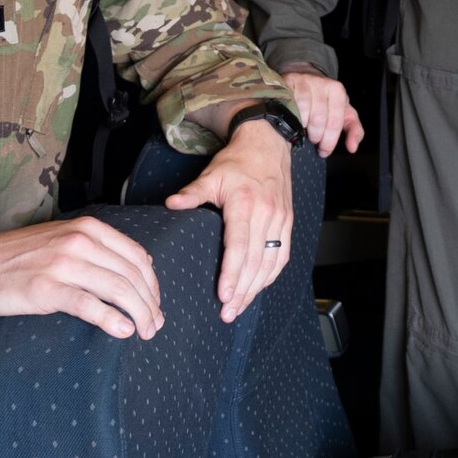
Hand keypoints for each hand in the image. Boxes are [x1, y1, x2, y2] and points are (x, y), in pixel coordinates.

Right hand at [0, 217, 163, 339]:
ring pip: (118, 290)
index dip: (152, 283)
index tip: (155, 304)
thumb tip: (140, 264)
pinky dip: (111, 320)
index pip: (136, 256)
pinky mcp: (46, 288)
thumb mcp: (63, 238)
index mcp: (88, 228)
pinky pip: (89, 305)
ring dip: (138, 314)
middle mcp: (80, 241)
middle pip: (132, 275)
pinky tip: (122, 331)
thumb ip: (98, 247)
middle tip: (154, 325)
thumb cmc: (18, 256)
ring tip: (144, 332)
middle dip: (150, 303)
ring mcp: (63, 264)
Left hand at [165, 119, 293, 321]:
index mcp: (245, 203)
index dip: (233, 273)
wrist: (267, 144)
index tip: (224, 295)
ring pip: (271, 262)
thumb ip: (192, 194)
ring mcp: (280, 219)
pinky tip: (259, 288)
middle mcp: (267, 213)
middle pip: (255, 260)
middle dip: (243, 290)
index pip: (239, 245)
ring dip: (257, 288)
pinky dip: (271, 275)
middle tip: (228, 313)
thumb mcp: (211, 174)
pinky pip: (283, 255)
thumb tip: (170, 204)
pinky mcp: (288, 222)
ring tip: (241, 308)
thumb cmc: (237, 161)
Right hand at [282, 68, 364, 157]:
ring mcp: (303, 81)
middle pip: (318, 119)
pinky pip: (289, 104)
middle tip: (313, 141)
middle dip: (316, 136)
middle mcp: (321, 83)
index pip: (335, 122)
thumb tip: (353, 147)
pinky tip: (292, 122)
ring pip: (302, 112)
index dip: (329, 141)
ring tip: (303, 131)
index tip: (324, 151)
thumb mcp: (345, 113)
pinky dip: (290, 116)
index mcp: (337, 91)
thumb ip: (354, 130)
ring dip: (302, 127)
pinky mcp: (288, 81)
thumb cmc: (327, 100)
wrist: (308, 77)